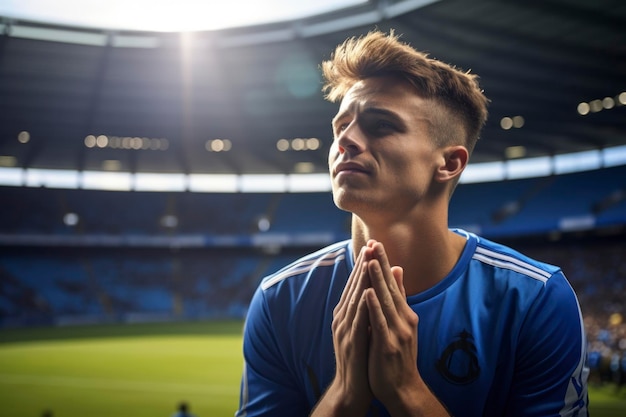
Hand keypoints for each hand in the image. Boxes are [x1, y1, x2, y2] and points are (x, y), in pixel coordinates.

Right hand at [322, 245, 374, 414]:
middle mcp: (342, 318)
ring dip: (362, 279)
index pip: (355, 285)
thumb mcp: (364, 329)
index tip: (372, 246)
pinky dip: (362, 304)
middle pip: (353, 286)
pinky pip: (357, 319)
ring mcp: (345, 329)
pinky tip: (368, 291)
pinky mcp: (351, 342)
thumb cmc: (360, 359)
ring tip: (369, 259)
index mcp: (346, 314)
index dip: (363, 265)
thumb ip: (367, 309)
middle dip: (362, 264)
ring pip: (354, 298)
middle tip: (370, 243)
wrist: (352, 388)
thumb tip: (374, 289)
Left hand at [363, 241, 422, 411]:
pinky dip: (374, 307)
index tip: (376, 243)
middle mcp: (403, 320)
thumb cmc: (397, 356)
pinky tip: (368, 293)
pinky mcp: (388, 345)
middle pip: (391, 288)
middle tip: (374, 243)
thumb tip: (397, 271)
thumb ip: (399, 299)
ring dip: (378, 281)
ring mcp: (397, 332)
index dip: (385, 263)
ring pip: (386, 302)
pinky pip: (380, 323)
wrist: (402, 389)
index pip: (394, 283)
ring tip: (371, 261)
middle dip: (381, 264)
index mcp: (405, 314)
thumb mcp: (401, 324)